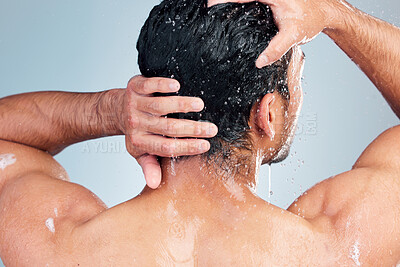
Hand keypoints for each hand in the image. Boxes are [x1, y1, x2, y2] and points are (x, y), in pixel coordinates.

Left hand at [121, 76, 217, 188]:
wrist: (115, 109)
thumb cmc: (135, 132)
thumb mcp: (140, 151)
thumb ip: (149, 165)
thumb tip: (155, 185)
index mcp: (139, 142)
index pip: (166, 147)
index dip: (187, 147)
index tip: (205, 145)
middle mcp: (136, 124)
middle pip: (168, 128)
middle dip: (193, 129)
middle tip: (211, 129)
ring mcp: (135, 104)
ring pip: (160, 106)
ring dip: (182, 105)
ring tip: (200, 105)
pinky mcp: (135, 87)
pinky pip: (149, 85)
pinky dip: (162, 85)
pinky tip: (176, 85)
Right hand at [208, 0, 331, 66]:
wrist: (325, 12)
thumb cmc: (311, 20)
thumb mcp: (294, 35)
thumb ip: (275, 49)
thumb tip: (259, 62)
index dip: (221, 0)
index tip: (209, 7)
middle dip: (222, 1)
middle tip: (210, 13)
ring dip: (231, 2)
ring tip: (217, 13)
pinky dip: (239, 3)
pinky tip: (232, 13)